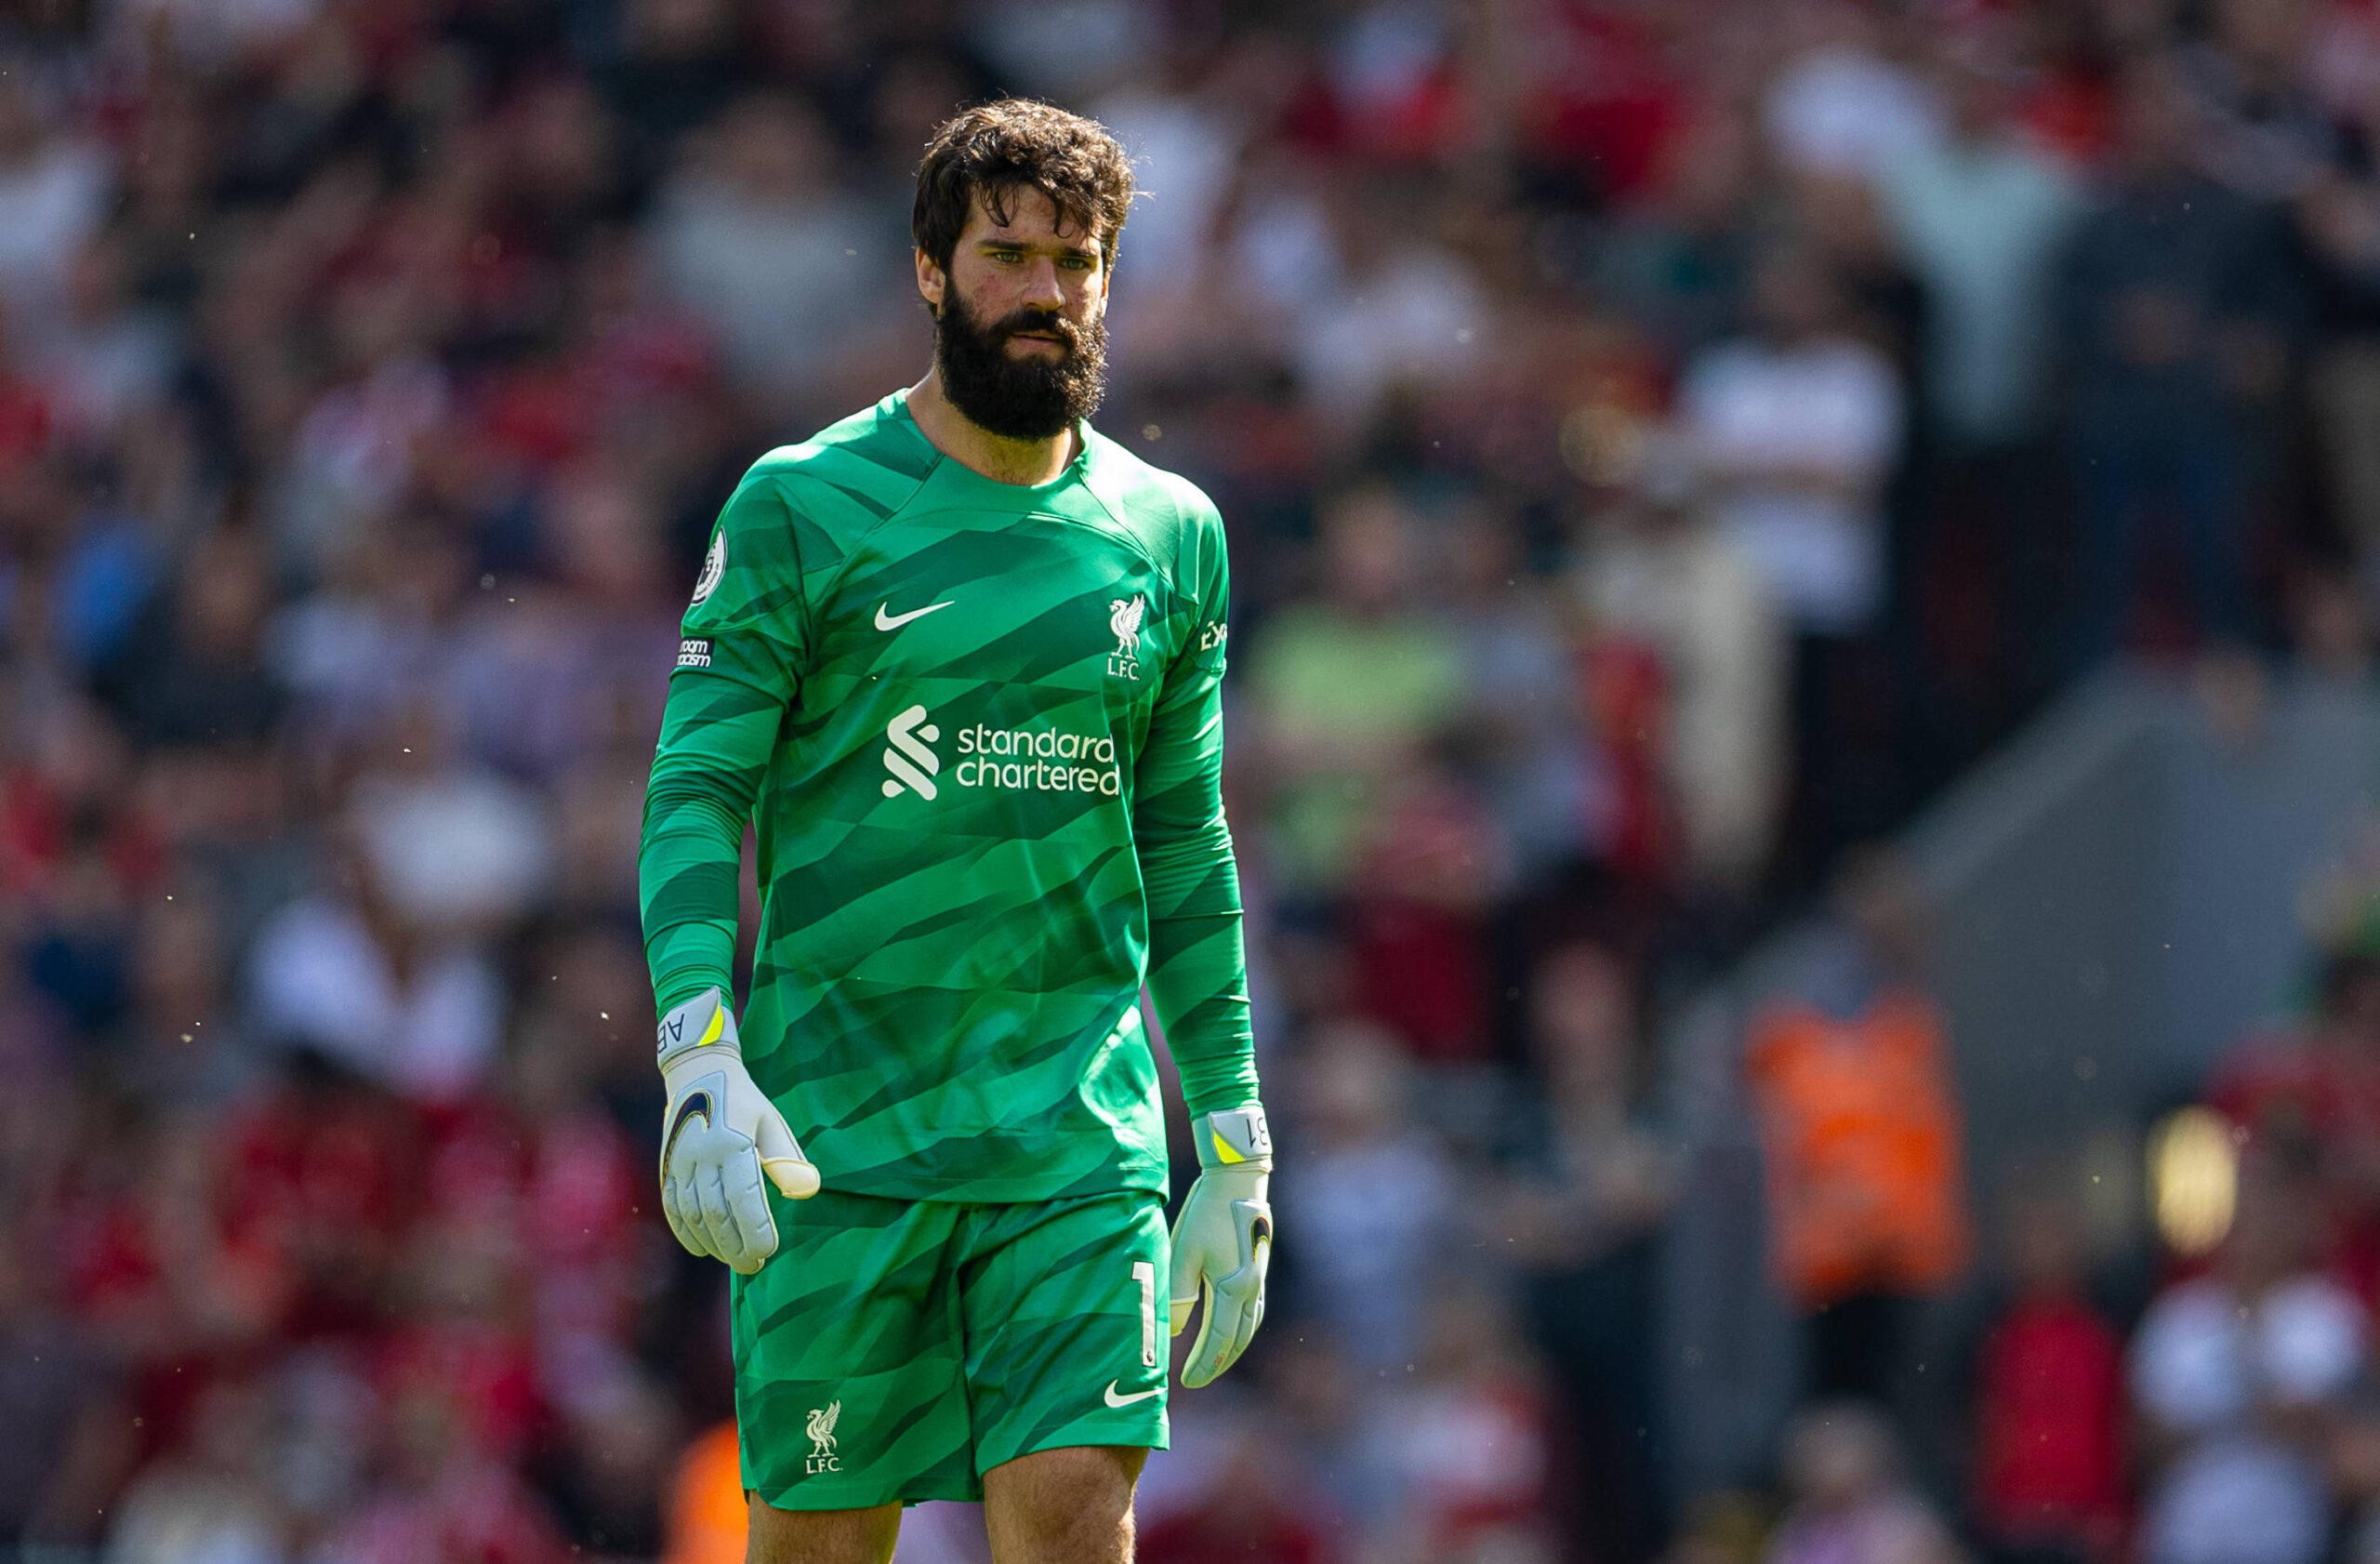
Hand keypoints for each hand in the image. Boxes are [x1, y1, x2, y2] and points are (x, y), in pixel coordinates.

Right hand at [656, 988, 819, 1273]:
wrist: (697, 1073)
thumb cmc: (745, 1102)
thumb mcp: (772, 1123)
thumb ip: (788, 1160)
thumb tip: (808, 1192)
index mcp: (733, 1141)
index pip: (744, 1196)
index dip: (756, 1228)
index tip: (769, 1250)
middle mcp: (702, 1153)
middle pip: (717, 1213)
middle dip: (737, 1246)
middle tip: (755, 1266)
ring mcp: (679, 1161)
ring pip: (693, 1215)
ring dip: (714, 1244)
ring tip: (735, 1261)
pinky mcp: (666, 1166)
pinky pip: (672, 1206)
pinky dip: (685, 1232)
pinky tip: (702, 1248)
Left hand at [1169, 1104, 1272, 1386]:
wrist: (1238, 1180)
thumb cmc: (1206, 1213)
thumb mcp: (1184, 1252)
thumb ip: (1180, 1295)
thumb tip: (1178, 1331)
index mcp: (1234, 1287)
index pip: (1219, 1339)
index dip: (1203, 1363)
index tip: (1188, 1382)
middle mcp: (1251, 1289)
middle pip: (1237, 1339)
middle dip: (1217, 1362)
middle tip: (1197, 1379)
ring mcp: (1258, 1279)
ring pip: (1248, 1327)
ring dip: (1232, 1349)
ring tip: (1213, 1362)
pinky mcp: (1256, 1269)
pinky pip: (1252, 1311)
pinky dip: (1241, 1329)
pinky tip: (1231, 1330)